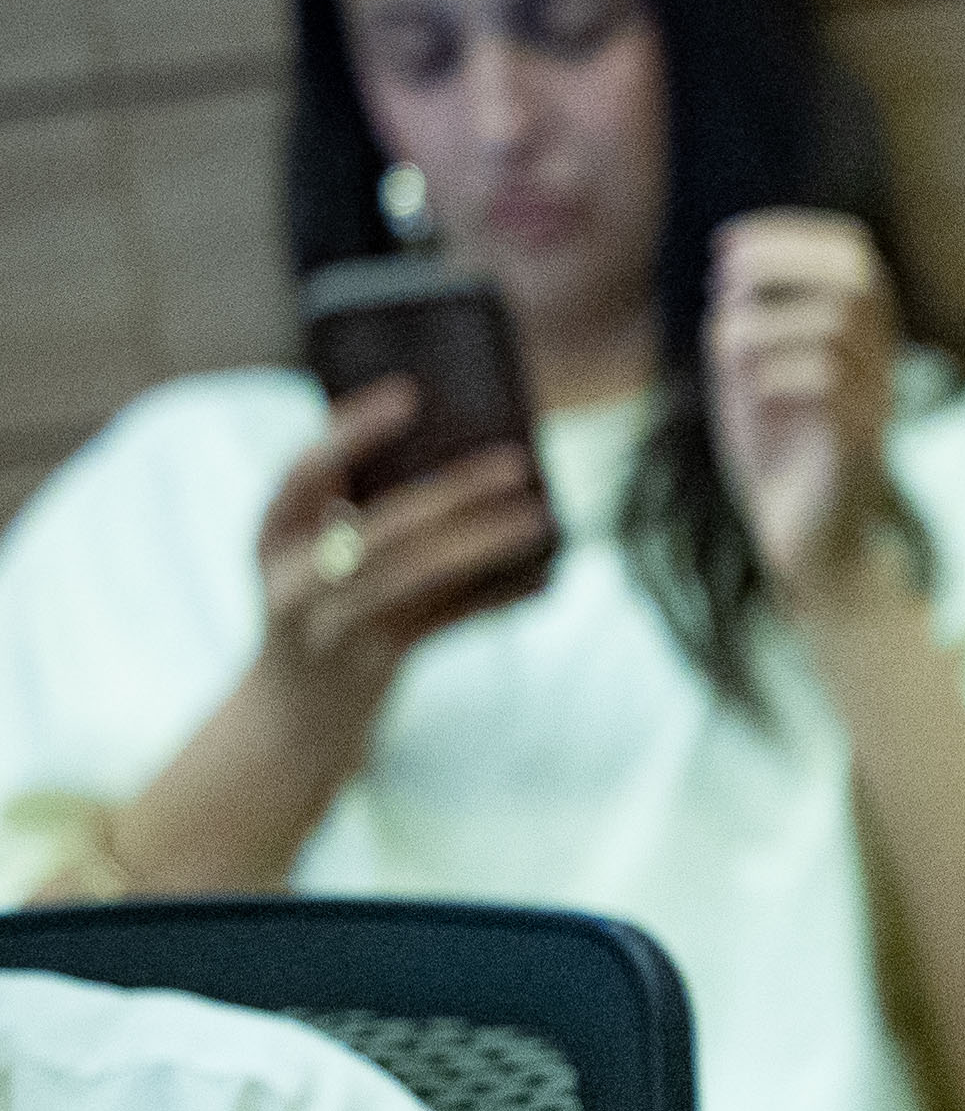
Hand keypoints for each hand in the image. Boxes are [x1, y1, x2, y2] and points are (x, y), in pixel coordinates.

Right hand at [251, 381, 549, 724]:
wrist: (290, 716)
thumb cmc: (312, 609)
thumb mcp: (306, 555)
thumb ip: (347, 506)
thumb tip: (443, 447)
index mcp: (271, 537)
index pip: (305, 471)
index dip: (354, 431)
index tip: (408, 394)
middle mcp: (295, 579)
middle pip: (382, 527)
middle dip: (452, 492)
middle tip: (516, 461)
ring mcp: (333, 625)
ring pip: (420, 574)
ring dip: (486, 542)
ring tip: (539, 515)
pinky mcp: (375, 662)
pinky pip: (448, 621)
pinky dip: (499, 597)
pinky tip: (546, 578)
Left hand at [703, 210, 902, 603]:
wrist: (807, 542)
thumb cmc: (777, 452)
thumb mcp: (748, 373)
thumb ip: (746, 319)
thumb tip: (733, 267)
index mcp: (859, 334)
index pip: (851, 251)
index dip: (789, 235)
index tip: (726, 247)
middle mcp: (879, 360)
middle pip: (855, 275)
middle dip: (780, 262)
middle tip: (721, 280)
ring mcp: (876, 400)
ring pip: (832, 325)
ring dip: (763, 328)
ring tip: (732, 361)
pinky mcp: (859, 443)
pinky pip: (826, 381)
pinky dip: (774, 377)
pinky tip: (754, 398)